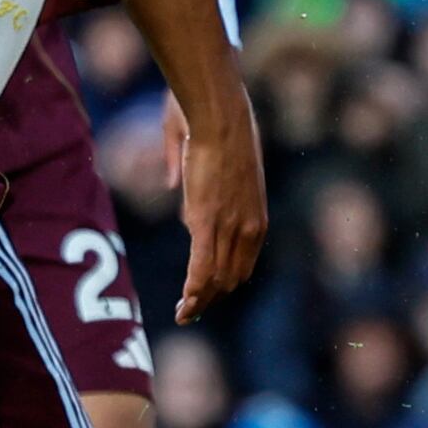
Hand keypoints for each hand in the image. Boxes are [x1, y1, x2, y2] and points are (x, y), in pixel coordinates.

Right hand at [169, 84, 263, 320]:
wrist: (220, 112)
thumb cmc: (211, 122)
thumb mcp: (206, 155)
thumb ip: (187, 172)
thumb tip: (173, 186)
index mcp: (254, 215)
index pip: (242, 264)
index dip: (224, 282)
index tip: (206, 293)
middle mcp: (247, 227)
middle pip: (230, 278)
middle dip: (211, 299)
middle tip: (190, 312)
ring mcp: (228, 226)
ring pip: (215, 279)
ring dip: (198, 301)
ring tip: (183, 315)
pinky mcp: (207, 221)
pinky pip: (200, 266)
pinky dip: (192, 290)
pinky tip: (183, 305)